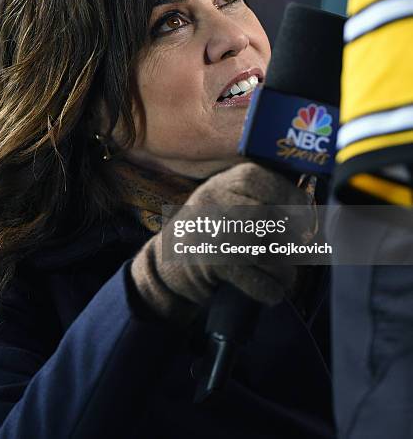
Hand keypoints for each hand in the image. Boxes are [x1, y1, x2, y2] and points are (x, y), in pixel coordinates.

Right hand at [130, 163, 311, 324]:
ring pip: (268, 251)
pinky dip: (270, 290)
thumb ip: (258, 197)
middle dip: (286, 241)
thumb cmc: (207, 233)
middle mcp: (213, 203)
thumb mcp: (224, 202)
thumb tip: (306, 206)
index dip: (286, 193)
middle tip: (288, 251)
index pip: (258, 178)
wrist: (164, 266)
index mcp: (220, 184)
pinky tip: (270, 290)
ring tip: (281, 274)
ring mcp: (211, 233)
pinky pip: (259, 280)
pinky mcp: (212, 265)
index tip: (301, 209)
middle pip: (269, 218)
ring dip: (283, 270)